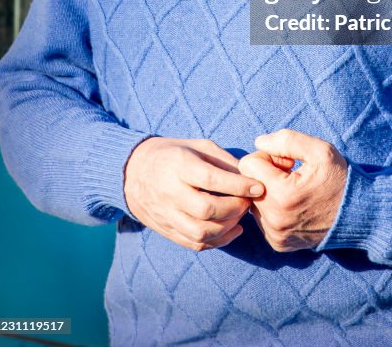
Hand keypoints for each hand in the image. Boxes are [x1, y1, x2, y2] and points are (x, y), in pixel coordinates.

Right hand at [123, 136, 264, 251]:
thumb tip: (250, 175)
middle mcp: (170, 192)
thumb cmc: (173, 154)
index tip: (258, 187)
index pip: (210, 179)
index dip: (238, 185)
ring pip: (200, 232)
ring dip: (228, 227)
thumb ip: (223, 160)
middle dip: (235, 208)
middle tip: (249, 202)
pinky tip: (232, 230)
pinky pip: (194, 243)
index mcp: (178, 165)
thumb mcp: (197, 146)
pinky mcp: (166, 230)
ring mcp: (166, 214)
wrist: (133, 172)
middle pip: (206, 209)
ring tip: (241, 215)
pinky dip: (218, 241)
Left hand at [238, 129, 347, 251]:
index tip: (288, 161)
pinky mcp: (278, 243)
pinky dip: (273, 208)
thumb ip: (286, 141)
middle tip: (292, 174)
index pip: (248, 165)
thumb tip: (258, 142)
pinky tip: (294, 205)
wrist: (357, 214)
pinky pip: (262, 218)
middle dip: (266, 174)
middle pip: (248, 184)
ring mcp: (275, 234)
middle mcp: (274, 220)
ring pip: (253, 202)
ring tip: (294, 190)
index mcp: (282, 195)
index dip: (268, 156)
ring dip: (268, 191)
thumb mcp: (319, 150)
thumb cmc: (339, 178)